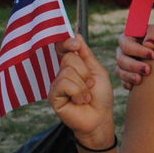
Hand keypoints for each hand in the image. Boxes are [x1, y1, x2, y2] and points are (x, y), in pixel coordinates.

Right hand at [48, 35, 115, 149]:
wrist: (100, 118)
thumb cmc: (100, 96)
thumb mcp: (97, 71)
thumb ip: (86, 54)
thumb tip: (76, 34)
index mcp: (72, 66)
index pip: (63, 48)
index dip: (67, 43)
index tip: (75, 44)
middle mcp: (61, 74)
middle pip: (69, 58)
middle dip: (85, 72)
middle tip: (90, 85)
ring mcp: (56, 85)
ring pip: (68, 71)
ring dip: (83, 85)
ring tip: (86, 96)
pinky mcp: (53, 96)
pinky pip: (64, 84)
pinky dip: (78, 92)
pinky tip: (79, 101)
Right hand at [114, 21, 153, 87]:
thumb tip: (148, 44)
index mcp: (130, 37)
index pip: (126, 44)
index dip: (137, 50)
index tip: (153, 55)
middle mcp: (125, 50)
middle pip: (121, 59)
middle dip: (133, 65)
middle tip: (148, 70)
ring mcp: (126, 63)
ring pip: (120, 71)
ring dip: (129, 76)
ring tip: (140, 80)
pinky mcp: (129, 74)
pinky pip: (123, 80)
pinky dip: (127, 83)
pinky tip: (133, 87)